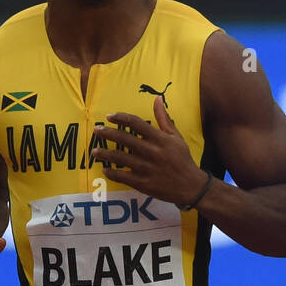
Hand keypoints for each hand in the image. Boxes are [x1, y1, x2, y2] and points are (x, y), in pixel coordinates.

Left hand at [90, 95, 207, 205]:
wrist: (191, 186)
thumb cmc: (183, 159)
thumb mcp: (176, 137)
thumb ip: (164, 119)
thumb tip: (157, 99)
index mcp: (160, 139)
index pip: (137, 124)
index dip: (121, 118)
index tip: (110, 116)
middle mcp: (152, 152)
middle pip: (126, 140)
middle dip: (109, 133)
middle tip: (96, 130)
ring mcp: (147, 169)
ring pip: (122, 159)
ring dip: (106, 154)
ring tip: (94, 151)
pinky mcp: (144, 184)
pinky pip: (124, 177)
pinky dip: (113, 173)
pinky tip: (105, 170)